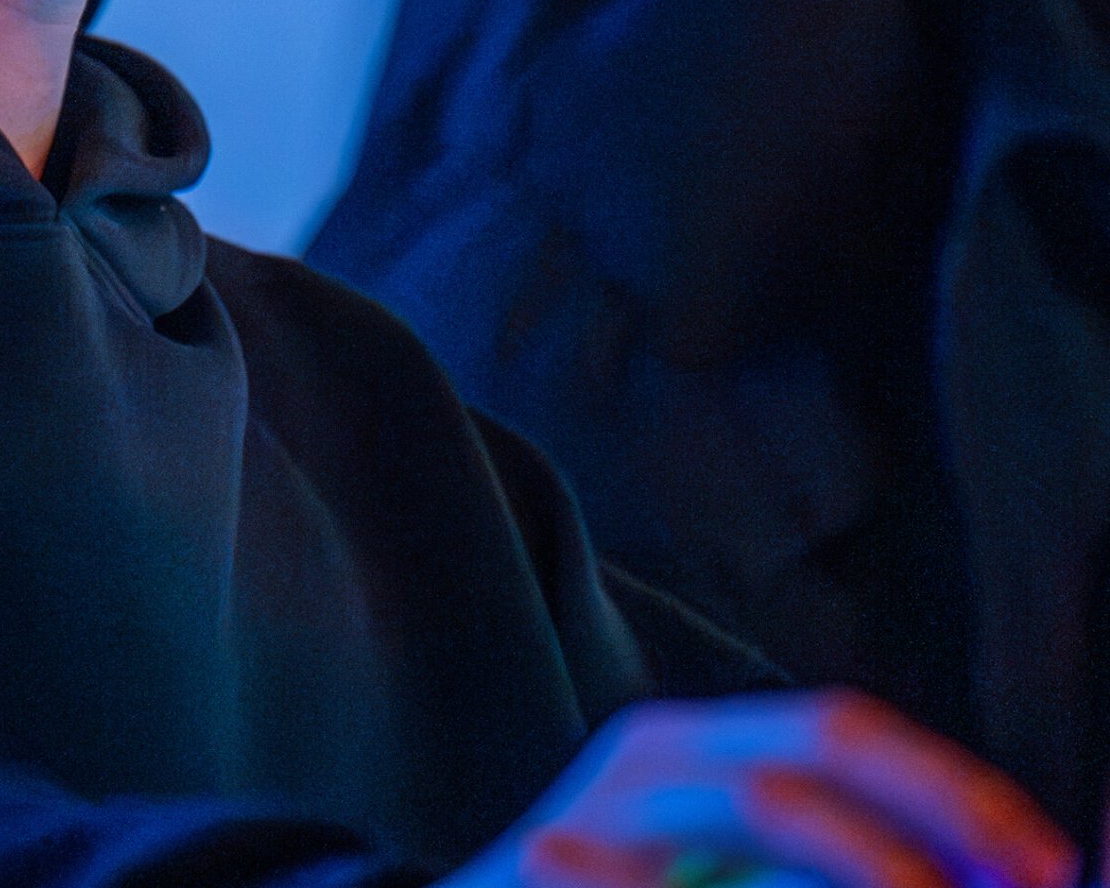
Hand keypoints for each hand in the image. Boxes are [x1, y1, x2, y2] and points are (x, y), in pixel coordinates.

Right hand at [453, 692, 1077, 887]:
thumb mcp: (707, 876)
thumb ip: (807, 868)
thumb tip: (969, 882)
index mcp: (691, 745)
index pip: (842, 728)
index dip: (954, 786)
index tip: (1046, 862)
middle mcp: (649, 757)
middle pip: (815, 744)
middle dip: (935, 809)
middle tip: (1022, 887)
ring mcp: (599, 816)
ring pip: (766, 809)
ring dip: (875, 870)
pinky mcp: (554, 876)